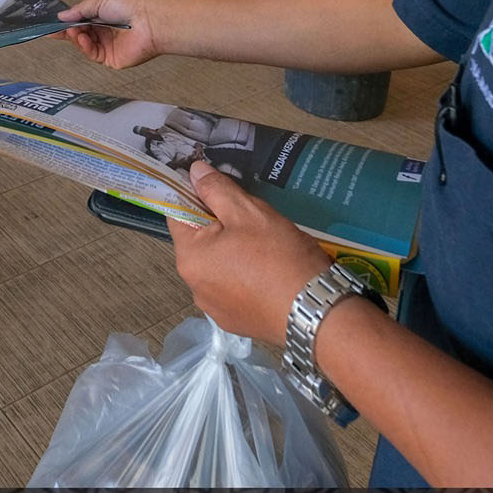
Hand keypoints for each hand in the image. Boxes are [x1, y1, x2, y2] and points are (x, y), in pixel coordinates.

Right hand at [57, 0, 165, 68]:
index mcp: (103, 15)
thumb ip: (80, 9)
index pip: (80, 21)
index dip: (66, 23)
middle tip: (59, 29)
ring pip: (84, 45)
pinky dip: (84, 47)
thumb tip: (63, 15)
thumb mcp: (100, 0)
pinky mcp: (111, 58)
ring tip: (75, 31)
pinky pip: (92, 55)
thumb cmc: (131, 5)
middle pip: (80, 34)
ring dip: (76, 38)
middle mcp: (106, 31)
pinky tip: (83, 39)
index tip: (52, 25)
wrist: (149, 21)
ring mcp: (108, 45)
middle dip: (68, 31)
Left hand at [168, 161, 326, 345]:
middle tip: (252, 216)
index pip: (178, 214)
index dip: (195, 195)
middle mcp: (194, 286)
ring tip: (266, 244)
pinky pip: (233, 288)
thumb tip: (194, 171)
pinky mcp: (235, 321)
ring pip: (218, 266)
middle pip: (200, 242)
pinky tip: (270, 271)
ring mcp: (215, 307)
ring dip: (233, 251)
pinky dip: (245, 276)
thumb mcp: (248, 212)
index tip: (218, 186)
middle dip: (220, 224)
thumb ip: (217, 189)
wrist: (314, 310)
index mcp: (190, 258)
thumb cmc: (278, 256)